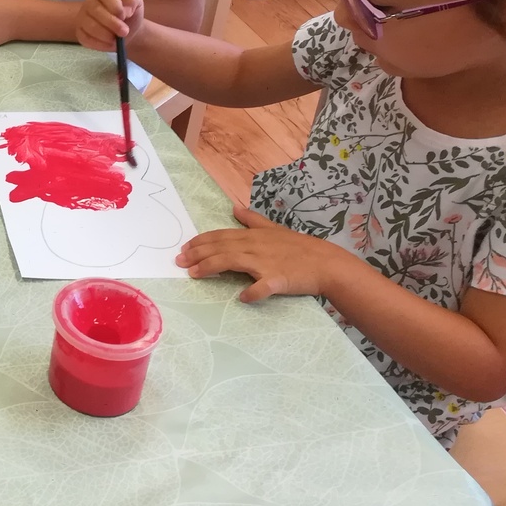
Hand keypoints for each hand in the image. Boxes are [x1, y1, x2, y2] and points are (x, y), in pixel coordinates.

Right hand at [76, 0, 143, 51]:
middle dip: (112, 23)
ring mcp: (82, 18)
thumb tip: (125, 8)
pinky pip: (86, 39)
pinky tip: (110, 44)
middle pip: (96, 11)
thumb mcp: (137, 5)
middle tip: (124, 32)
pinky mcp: (80, 32)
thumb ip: (132, 1)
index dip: (115, 6)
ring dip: (106, 35)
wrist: (125, 32)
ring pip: (91, 26)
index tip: (124, 16)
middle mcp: (90, 3)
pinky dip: (100, 44)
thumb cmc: (129, 16)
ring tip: (117, 39)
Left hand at [176, 206, 351, 302]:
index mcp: (253, 236)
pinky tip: (242, 297)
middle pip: (220, 248)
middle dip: (197, 254)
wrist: (327, 263)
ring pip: (232, 262)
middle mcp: (255, 247)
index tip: (184, 248)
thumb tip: (235, 208)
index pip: (220, 236)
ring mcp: (266, 263)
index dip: (200, 242)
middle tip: (178, 261)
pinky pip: (262, 287)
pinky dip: (252, 292)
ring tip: (194, 274)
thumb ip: (253, 221)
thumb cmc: (300, 248)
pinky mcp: (278, 280)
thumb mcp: (275, 229)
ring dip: (211, 267)